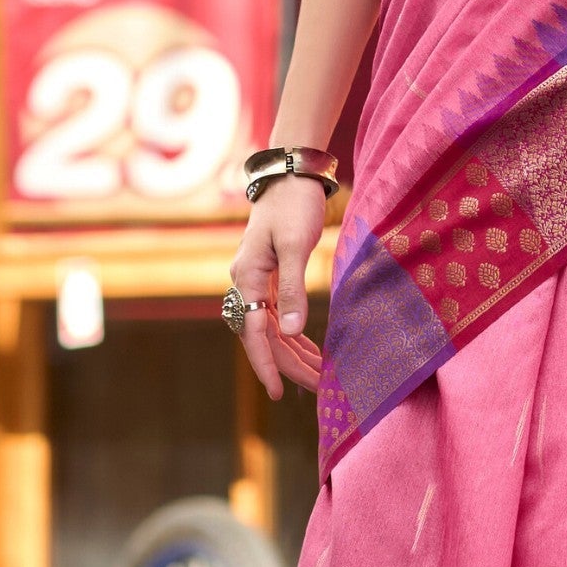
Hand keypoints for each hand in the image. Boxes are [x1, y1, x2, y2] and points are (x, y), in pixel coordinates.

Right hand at [229, 176, 325, 399]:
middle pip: (264, 336)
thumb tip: (292, 332)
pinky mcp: (269, 277)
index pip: (253, 333)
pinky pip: (279, 316)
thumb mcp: (295, 245)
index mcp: (246, 278)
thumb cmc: (293, 204)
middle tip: (319, 389)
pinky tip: (312, 351)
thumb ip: (291, 288)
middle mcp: (245, 284)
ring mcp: (256, 282)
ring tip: (320, 378)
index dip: (266, 365)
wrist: (290, 174)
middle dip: (290, 365)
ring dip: (295, 354)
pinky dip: (296, 335)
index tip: (277, 392)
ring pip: (273, 329)